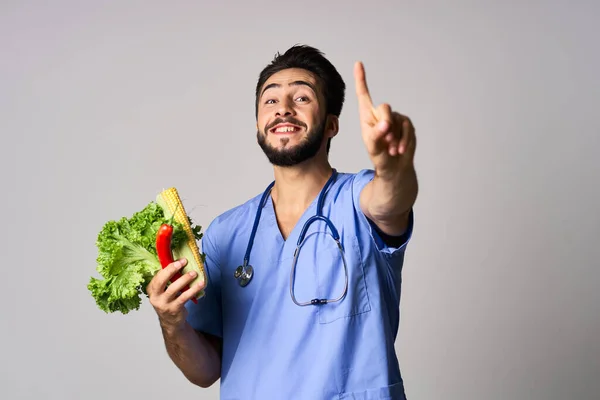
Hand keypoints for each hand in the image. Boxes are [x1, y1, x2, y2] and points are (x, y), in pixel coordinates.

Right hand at [147, 258, 204, 331]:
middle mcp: (155, 297)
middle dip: (171, 270)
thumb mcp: (164, 290)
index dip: (168, 266)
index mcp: (151, 289)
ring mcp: (164, 304)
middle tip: (183, 262)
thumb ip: (168, 278)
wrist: (171, 322)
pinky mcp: (174, 309)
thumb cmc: (169, 301)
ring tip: (194, 273)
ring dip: (185, 279)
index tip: (179, 260)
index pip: (157, 275)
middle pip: (160, 281)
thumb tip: (181, 261)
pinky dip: (193, 290)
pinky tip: (200, 284)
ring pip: (173, 289)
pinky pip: (184, 297)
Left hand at [354, 61, 415, 179]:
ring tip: (390, 150)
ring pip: (397, 121)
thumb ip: (377, 135)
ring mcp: (395, 118)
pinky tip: (399, 150)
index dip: (361, 79)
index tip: (358, 63)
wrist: (394, 167)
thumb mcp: (373, 147)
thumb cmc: (379, 155)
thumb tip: (386, 124)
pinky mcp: (406, 124)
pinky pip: (407, 128)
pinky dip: (403, 141)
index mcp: (367, 116)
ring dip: (394, 138)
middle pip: (385, 108)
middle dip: (386, 124)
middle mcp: (380, 114)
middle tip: (385, 141)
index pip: (363, 94)